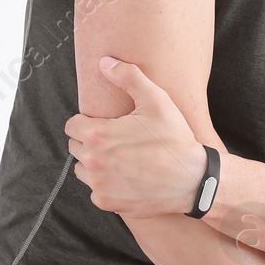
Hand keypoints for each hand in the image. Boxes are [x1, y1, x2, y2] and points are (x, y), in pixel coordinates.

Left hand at [66, 55, 205, 221]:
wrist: (192, 180)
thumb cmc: (175, 139)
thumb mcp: (157, 101)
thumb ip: (128, 77)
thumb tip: (104, 62)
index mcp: (97, 135)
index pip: (72, 125)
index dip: (88, 121)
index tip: (106, 123)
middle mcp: (92, 162)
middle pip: (75, 147)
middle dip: (90, 141)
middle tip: (117, 140)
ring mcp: (98, 185)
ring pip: (83, 169)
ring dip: (95, 164)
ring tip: (121, 158)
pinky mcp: (107, 202)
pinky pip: (96, 190)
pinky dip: (107, 185)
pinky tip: (128, 177)